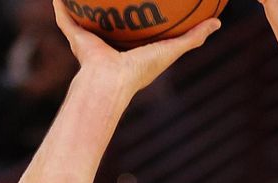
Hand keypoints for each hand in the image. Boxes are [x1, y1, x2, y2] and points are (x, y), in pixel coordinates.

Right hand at [52, 0, 219, 92]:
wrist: (110, 80)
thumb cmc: (141, 68)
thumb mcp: (172, 49)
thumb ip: (193, 38)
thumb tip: (217, 23)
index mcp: (130, 49)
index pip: (137, 27)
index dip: (141, 13)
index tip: (147, 2)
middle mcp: (109, 44)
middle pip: (110, 18)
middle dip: (112, 5)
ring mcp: (90, 41)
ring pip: (85, 16)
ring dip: (83, 3)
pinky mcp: (74, 37)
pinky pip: (65, 17)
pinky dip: (60, 5)